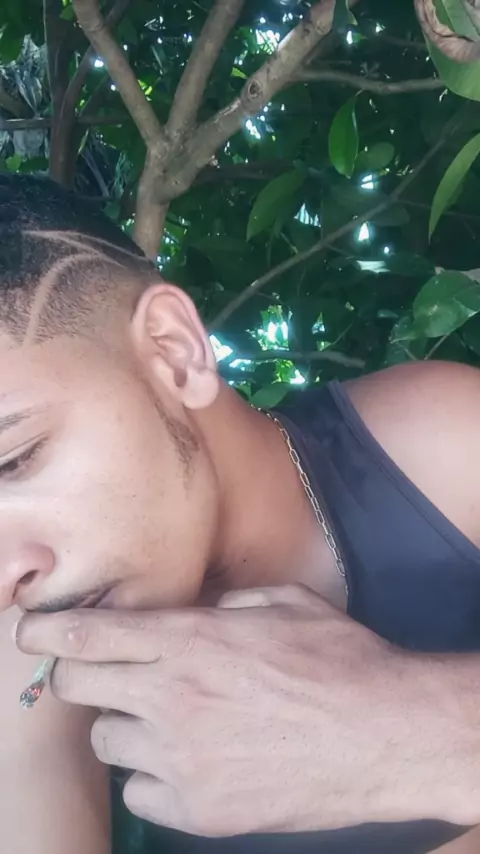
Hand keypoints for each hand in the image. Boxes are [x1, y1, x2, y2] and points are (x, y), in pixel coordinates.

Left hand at [16, 585, 479, 835]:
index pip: (86, 635)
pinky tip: (192, 761)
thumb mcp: (283, 603)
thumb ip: (225, 604)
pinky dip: (155, 773)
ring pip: (106, 740)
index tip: (29, 634)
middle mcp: (171, 696)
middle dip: (82, 674)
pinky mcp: (197, 807)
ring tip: (168, 720)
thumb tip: (197, 613)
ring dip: (126, 724)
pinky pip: (140, 789)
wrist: (382, 733)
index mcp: (189, 640)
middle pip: (78, 685)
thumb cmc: (338, 659)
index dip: (47, 634)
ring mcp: (180, 757)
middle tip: (108, 673)